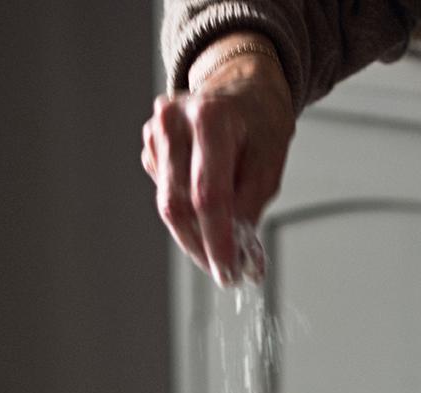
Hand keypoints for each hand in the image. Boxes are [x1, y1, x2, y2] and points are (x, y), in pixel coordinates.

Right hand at [142, 46, 294, 284]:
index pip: (207, 196)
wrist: (243, 90)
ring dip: (196, 238)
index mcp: (210, 117)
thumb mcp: (269, 165)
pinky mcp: (150, 148)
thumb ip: (250, 212)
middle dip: (203, 248)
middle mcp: (174, 120)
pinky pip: (167, 197)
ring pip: (169, 207)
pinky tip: (209, 213)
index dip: (217, 242)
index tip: (229, 274)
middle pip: (179, 205)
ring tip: (223, 250)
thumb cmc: (260, 126)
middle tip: (227, 273)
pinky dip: (189, 218)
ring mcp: (156, 132)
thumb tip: (241, 262)